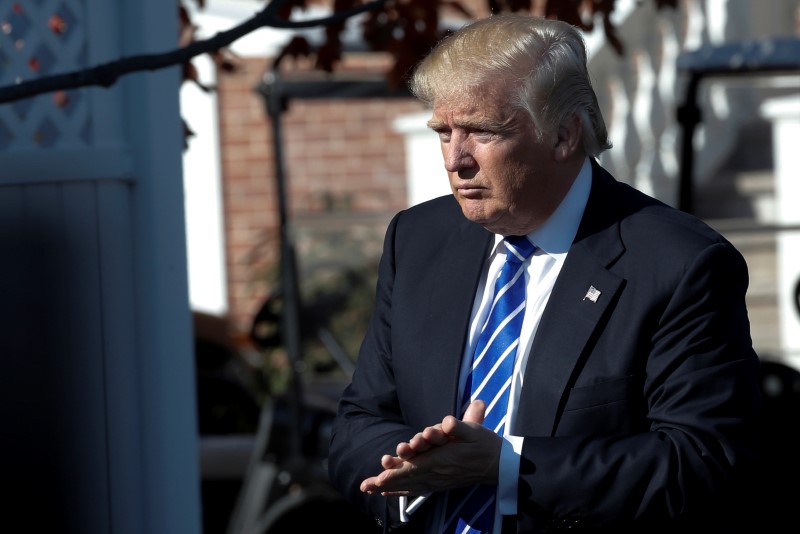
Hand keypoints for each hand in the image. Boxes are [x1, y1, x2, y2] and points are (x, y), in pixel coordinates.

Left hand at [359, 400, 501, 495]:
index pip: (415, 467)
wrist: (499, 465)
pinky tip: (391, 492)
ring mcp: (439, 481)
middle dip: (386, 481)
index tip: (380, 477)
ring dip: (390, 487)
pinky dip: (403, 491)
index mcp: (442, 459)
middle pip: (407, 479)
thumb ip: (460, 425)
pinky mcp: (441, 484)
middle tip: (366, 486)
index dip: (397, 472)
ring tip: (371, 488)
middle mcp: (438, 473)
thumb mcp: (474, 430)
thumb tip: (448, 422)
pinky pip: (418, 489)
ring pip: (410, 485)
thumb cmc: (484, 443)